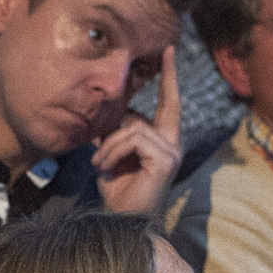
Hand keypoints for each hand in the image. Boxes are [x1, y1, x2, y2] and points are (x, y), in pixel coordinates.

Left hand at [94, 46, 183, 214]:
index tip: (167, 51)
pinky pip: (133, 138)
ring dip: (109, 144)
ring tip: (99, 164)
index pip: (169, 103)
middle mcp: (173, 143)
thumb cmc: (118, 191)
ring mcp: (172, 151)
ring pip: (134, 126)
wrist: (122, 221)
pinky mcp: (165, 159)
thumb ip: (116, 134)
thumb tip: (107, 115)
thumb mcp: (113, 155)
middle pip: (168, 104)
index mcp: (163, 140)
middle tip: (159, 61)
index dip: (169, 78)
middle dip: (166, 77)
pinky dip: (112, 151)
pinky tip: (105, 167)